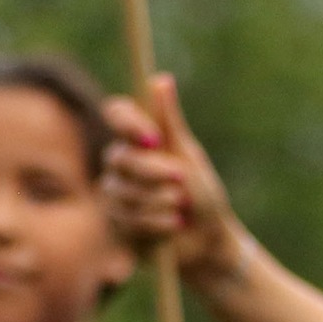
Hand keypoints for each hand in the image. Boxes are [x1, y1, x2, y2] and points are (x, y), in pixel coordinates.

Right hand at [102, 74, 246, 286]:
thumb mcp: (189, 156)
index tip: (153, 138)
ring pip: (123, 191)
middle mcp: (120, 165)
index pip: (116, 113)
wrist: (208, 242)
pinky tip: (172, 226)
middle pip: (120, 157)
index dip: (128, 122)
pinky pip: (127, 218)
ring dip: (160, 201)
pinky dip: (157, 223)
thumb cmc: (203, 195)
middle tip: (181, 182)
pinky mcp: (115, 223)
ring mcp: (114, 194)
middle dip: (154, 172)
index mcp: (139, 142)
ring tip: (180, 209)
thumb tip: (160, 79)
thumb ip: (170, 121)